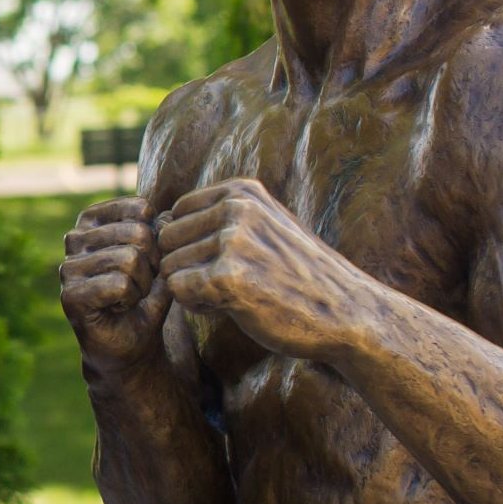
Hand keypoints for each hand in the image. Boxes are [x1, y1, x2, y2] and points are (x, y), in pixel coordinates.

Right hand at [60, 197, 171, 372]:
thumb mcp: (160, 259)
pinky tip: (119, 308)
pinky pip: (120, 284)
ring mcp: (69, 266)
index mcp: (93, 220)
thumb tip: (165, 216)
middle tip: (141, 285)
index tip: (150, 262)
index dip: (158, 239)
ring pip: (129, 259)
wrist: (132, 345)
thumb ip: (163, 235)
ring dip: (142, 286)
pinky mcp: (71, 295)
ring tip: (130, 297)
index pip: (139, 208)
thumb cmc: (145, 298)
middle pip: (138, 233)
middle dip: (152, 265)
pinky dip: (131, 300)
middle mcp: (75, 238)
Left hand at [157, 179, 373, 358]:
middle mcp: (236, 208)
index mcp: (242, 191)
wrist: (345, 312)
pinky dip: (196, 305)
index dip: (189, 244)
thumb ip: (217, 218)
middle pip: (167, 239)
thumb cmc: (298, 275)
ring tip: (231, 295)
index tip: (222, 262)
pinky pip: (178, 290)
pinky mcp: (229, 277)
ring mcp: (233, 240)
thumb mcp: (264, 226)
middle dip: (186, 266)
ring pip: (169, 266)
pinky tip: (228, 307)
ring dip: (192, 289)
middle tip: (222, 285)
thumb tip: (157, 220)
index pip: (176, 212)